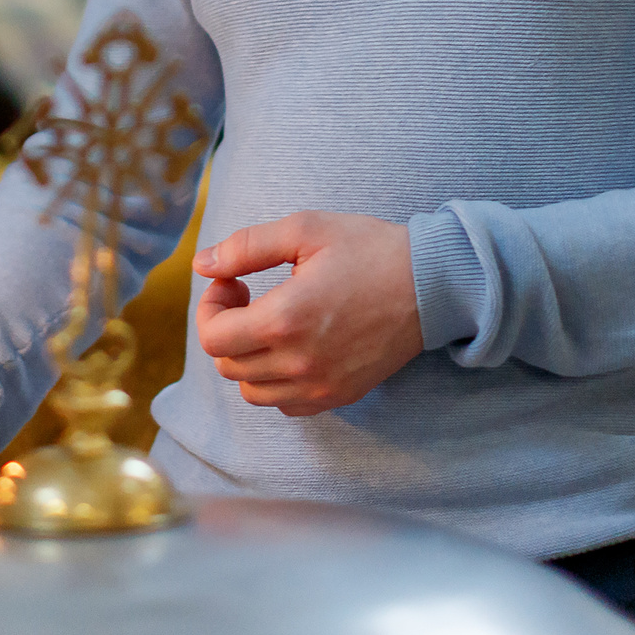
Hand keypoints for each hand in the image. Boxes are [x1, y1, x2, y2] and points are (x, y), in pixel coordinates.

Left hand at [193, 212, 424, 416]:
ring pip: (252, 391)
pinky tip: (291, 348)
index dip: (210, 307)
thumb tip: (202, 264)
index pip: (213, 338)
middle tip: (247, 295)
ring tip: (268, 324)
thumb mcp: (305, 230)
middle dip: (225, 328)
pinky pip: (285, 404)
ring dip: (247, 358)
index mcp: (285, 320)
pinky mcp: (339, 396)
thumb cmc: (370, 250)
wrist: (432, 284)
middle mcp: (299, 363)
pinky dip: (275, 382)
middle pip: (228, 366)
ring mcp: (320, 386)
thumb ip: (246, 247)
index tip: (232, 282)